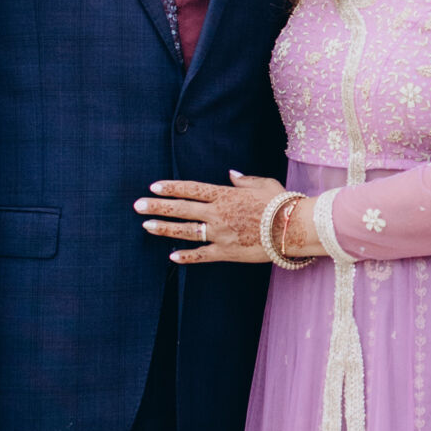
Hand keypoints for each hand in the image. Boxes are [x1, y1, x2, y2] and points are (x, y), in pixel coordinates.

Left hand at [135, 175, 323, 264]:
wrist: (292, 228)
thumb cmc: (281, 203)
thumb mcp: (263, 184)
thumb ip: (244, 179)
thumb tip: (231, 174)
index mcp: (225, 195)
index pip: (191, 189)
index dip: (171, 188)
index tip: (154, 186)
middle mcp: (217, 213)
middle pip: (181, 209)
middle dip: (157, 206)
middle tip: (138, 205)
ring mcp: (219, 234)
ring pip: (185, 231)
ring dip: (164, 228)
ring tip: (146, 226)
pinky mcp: (226, 252)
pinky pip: (202, 255)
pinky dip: (187, 256)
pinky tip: (172, 256)